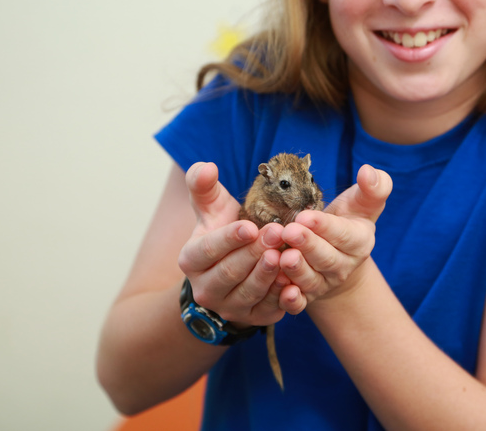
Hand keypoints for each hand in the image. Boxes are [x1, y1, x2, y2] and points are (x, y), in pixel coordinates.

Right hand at [178, 162, 293, 325]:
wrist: (233, 272)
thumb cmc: (223, 231)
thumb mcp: (212, 209)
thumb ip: (204, 186)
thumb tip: (207, 167)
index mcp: (191, 260)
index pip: (207, 250)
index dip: (229, 239)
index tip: (250, 226)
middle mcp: (205, 289)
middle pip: (229, 272)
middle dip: (254, 253)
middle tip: (278, 233)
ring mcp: (229, 307)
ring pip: (249, 292)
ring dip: (268, 275)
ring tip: (285, 255)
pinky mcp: (254, 318)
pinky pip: (268, 310)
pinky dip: (281, 298)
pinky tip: (294, 282)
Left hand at [278, 164, 392, 309]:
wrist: (335, 255)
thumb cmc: (347, 220)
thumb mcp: (362, 203)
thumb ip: (372, 188)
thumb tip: (368, 172)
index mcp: (359, 241)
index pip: (342, 234)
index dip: (324, 226)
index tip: (305, 216)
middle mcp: (343, 266)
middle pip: (325, 257)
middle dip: (307, 245)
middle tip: (289, 232)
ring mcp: (324, 284)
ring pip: (310, 280)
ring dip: (295, 270)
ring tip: (281, 257)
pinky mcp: (307, 298)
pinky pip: (299, 303)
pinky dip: (290, 300)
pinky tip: (281, 291)